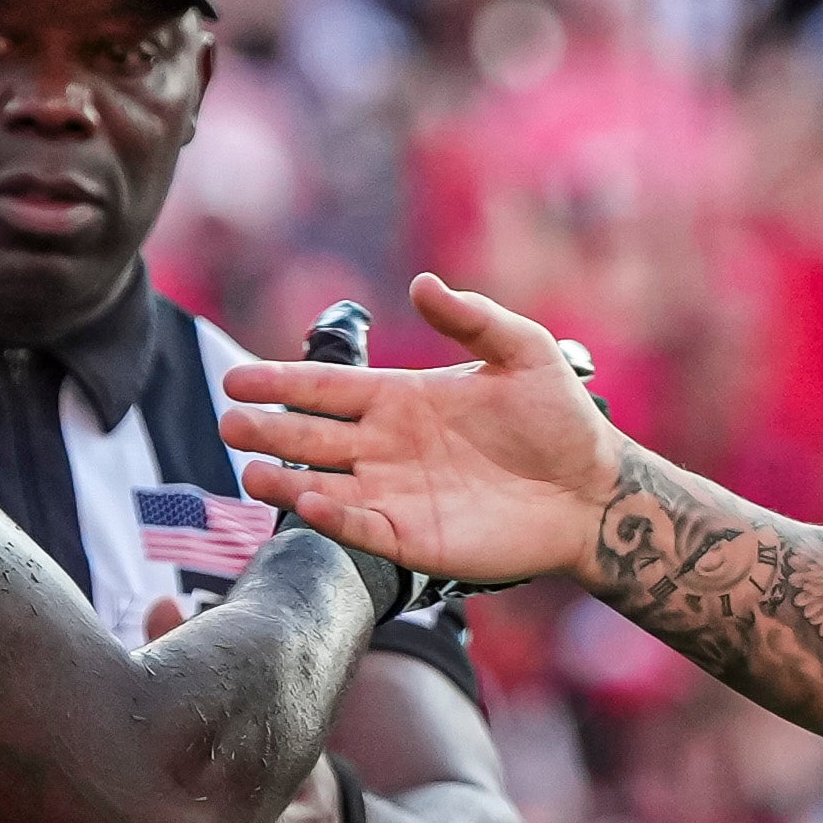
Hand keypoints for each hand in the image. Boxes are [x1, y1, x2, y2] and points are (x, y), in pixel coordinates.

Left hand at [130, 593, 351, 822]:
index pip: (267, 722)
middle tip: (155, 797)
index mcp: (293, 737)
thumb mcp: (255, 717)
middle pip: (265, 789)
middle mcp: (307, 784)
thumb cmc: (269, 767)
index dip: (233, 717)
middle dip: (219, 797)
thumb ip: (206, 660)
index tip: (180, 721)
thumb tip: (160, 599)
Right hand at [217, 274, 618, 586]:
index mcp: (401, 399)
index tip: (237, 379)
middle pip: (311, 437)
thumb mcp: (523, 352)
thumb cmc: (560, 420)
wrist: (592, 489)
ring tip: (249, 470)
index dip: (281, 383)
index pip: (327, 389)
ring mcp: (396, 495)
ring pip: (323, 486)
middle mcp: (387, 447)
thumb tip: (423, 284)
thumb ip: (473, 319)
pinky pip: (362, 528)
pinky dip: (333, 519)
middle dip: (267, 429)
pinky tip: (308, 503)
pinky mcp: (414, 538)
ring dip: (284, 481)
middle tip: (229, 423)